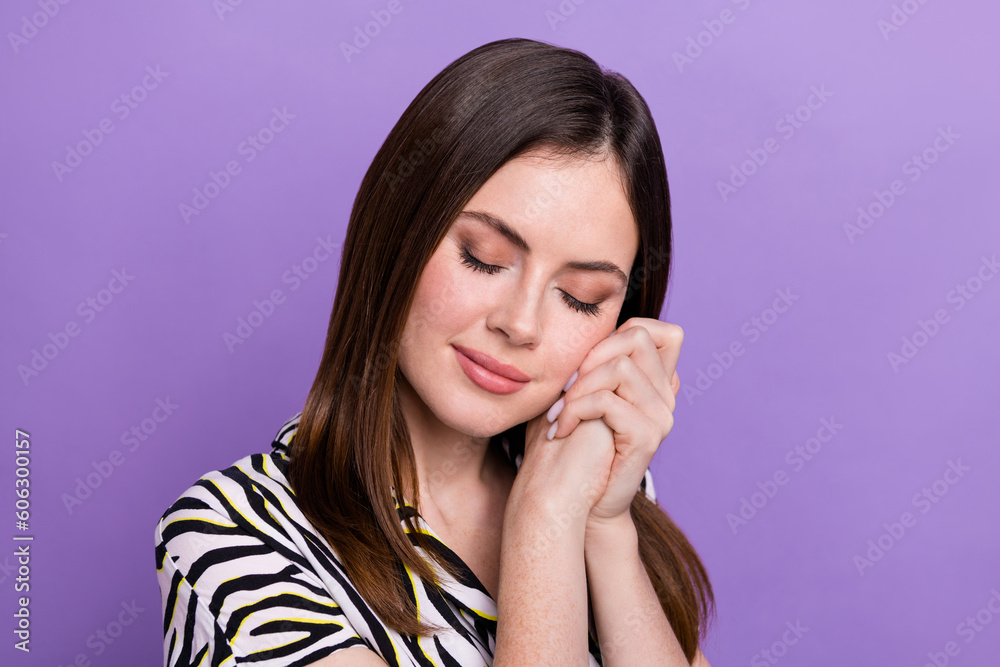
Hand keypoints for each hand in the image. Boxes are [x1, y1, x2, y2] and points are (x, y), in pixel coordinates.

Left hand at [545, 317, 681, 526]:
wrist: (576, 502)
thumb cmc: (570, 445)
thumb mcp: (580, 394)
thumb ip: (592, 362)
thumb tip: (582, 322)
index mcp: (656, 383)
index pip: (664, 331)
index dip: (625, 331)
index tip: (587, 361)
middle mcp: (666, 396)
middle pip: (639, 337)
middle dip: (592, 354)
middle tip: (566, 387)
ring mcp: (662, 417)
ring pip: (620, 368)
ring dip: (578, 387)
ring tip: (558, 413)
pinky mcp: (648, 437)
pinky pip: (609, 402)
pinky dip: (576, 410)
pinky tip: (560, 429)